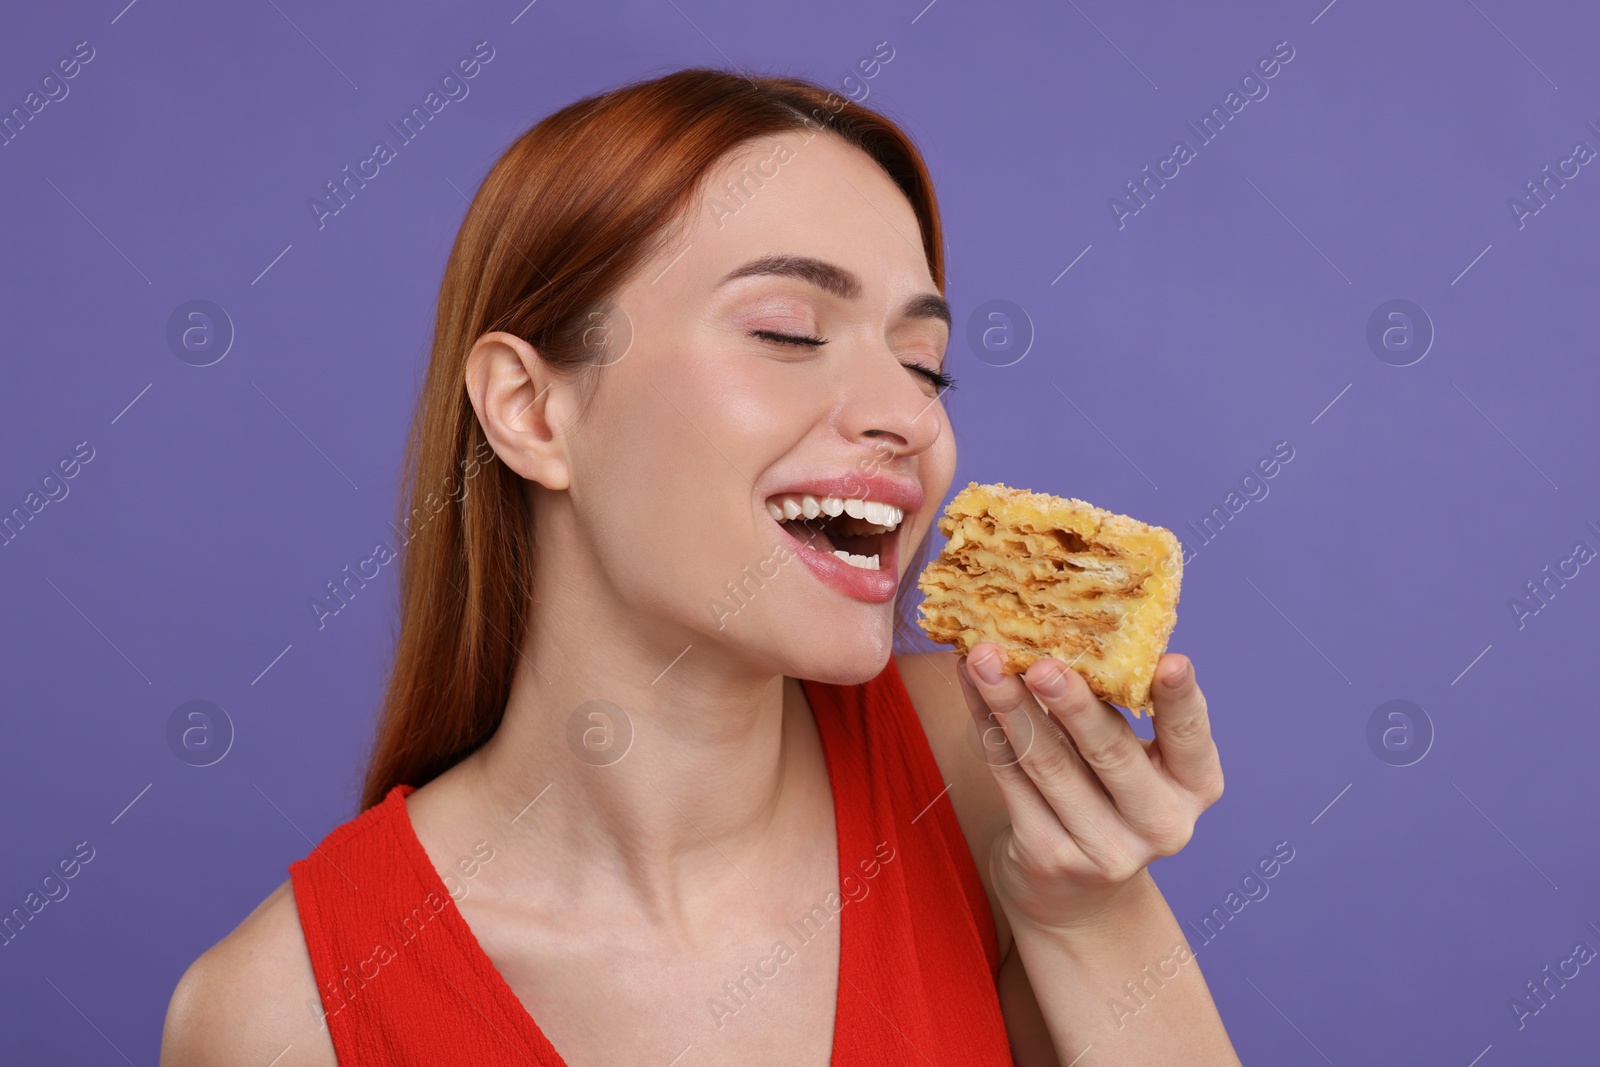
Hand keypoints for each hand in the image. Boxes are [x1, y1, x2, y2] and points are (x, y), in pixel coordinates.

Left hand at [957, 642, 1224, 931]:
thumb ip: (1122, 710)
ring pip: (1049, 762)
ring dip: (1009, 704)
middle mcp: (1161, 824)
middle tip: (1040, 662)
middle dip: (1070, 702)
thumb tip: (1072, 626)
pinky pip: (1011, 779)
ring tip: (983, 659)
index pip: (1191, 735)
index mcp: (1196, 786)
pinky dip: (988, 728)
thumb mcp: (1138, 766)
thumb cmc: (1109, 801)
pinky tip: (972, 690)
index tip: (1171, 660)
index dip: (1180, 698)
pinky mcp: (1049, 856)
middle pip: (1109, 752)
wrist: (1076, 899)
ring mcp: (1105, 848)